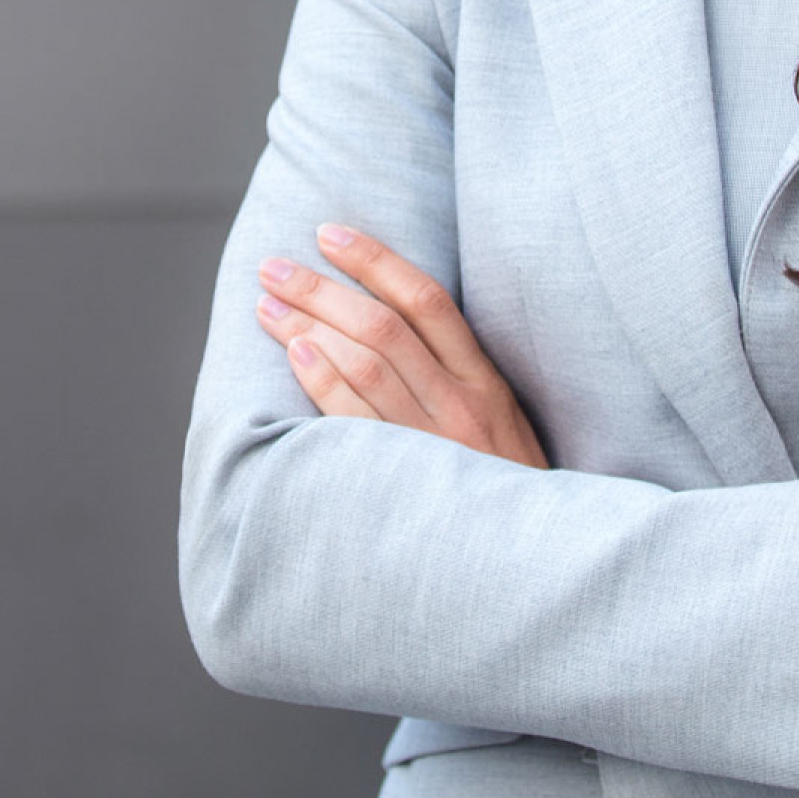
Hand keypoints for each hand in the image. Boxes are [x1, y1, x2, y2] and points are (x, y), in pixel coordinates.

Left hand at [256, 223, 548, 468]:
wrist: (530, 564)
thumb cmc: (505, 487)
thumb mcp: (501, 421)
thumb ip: (458, 376)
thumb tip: (392, 323)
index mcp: (485, 381)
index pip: (426, 300)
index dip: (375, 260)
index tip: (330, 233)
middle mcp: (461, 403)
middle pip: (383, 327)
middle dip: (323, 288)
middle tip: (275, 265)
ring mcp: (434, 443)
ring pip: (365, 366)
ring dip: (309, 327)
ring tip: (268, 305)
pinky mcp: (407, 481)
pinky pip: (356, 423)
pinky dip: (324, 382)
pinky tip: (295, 354)